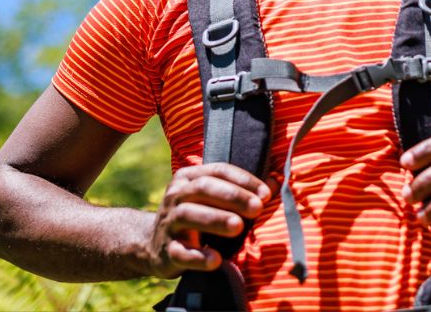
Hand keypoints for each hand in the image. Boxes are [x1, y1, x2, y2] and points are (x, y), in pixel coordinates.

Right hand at [145, 163, 270, 277]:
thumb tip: (277, 183)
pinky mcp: (167, 251)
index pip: (218, 171)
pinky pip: (181, 252)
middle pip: (203, 189)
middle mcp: (176, 196)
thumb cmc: (195, 218)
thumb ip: (241, 192)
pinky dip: (198, 256)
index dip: (243, 180)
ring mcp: (169, 223)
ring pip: (189, 215)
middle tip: (257, 207)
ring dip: (215, 220)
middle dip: (232, 197)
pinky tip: (216, 260)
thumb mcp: (213, 200)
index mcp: (188, 178)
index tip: (266, 193)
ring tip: (238, 227)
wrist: (153, 245)